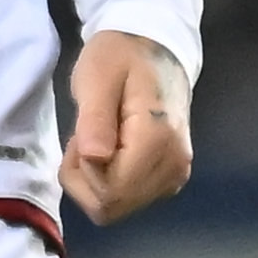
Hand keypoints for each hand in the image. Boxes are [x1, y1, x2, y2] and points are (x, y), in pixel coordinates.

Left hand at [62, 32, 191, 221]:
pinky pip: (128, 200)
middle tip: (86, 138)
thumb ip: (95, 120)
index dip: (82, 171)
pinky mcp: (170, 179)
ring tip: (99, 141)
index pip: (109, 192)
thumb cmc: (121, 58)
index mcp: (158, 142)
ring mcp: (175, 176)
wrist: (156, 49)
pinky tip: (112, 152)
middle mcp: (173, 167)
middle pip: (112, 207)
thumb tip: (95, 158)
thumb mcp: (97, 78)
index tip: (81, 135)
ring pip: (118, 208)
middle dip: (85, 180)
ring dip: (94, 182)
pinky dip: (109, 183)